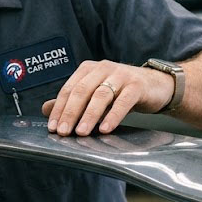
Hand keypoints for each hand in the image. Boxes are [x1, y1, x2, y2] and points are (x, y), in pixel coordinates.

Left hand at [42, 60, 173, 135]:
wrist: (155, 85)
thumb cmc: (121, 91)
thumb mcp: (95, 94)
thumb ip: (72, 101)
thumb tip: (45, 109)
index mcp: (89, 69)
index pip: (69, 89)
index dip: (59, 109)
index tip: (53, 127)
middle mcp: (103, 68)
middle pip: (82, 91)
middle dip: (70, 113)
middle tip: (63, 132)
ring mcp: (121, 75)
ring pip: (101, 95)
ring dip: (89, 115)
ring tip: (81, 132)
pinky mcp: (137, 85)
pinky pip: (123, 101)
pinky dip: (113, 115)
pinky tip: (105, 128)